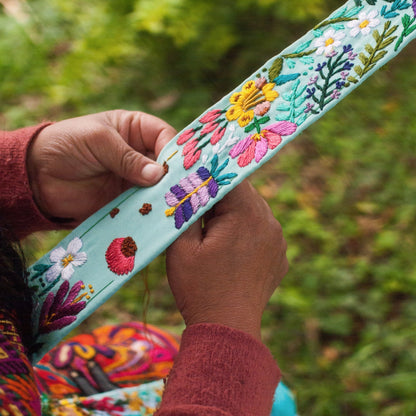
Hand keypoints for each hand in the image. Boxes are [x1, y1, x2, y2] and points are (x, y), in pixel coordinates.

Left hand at [27, 110, 175, 224]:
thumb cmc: (67, 145)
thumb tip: (159, 175)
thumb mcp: (99, 141)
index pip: (165, 136)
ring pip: (159, 187)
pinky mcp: (126, 200)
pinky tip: (158, 216)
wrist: (36, 176)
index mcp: (135, 129)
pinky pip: (144, 205)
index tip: (179, 166)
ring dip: (164, 195)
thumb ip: (128, 158)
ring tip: (172, 205)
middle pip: (167, 164)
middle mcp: (140, 154)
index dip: (175, 149)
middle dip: (174, 176)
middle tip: (181, 189)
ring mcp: (134, 179)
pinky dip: (151, 211)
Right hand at [166, 180, 287, 340]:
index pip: (229, 178)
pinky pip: (263, 231)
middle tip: (200, 208)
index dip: (209, 177)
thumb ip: (185, 210)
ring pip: (254, 211)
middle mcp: (269, 222)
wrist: (227, 329)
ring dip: (235, 215)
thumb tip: (188, 188)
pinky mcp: (280, 256)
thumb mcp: (181, 246)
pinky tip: (231, 250)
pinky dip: (247, 232)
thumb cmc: (199, 287)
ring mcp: (278, 240)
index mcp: (246, 214)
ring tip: (215, 233)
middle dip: (221, 197)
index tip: (194, 181)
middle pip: (244, 193)